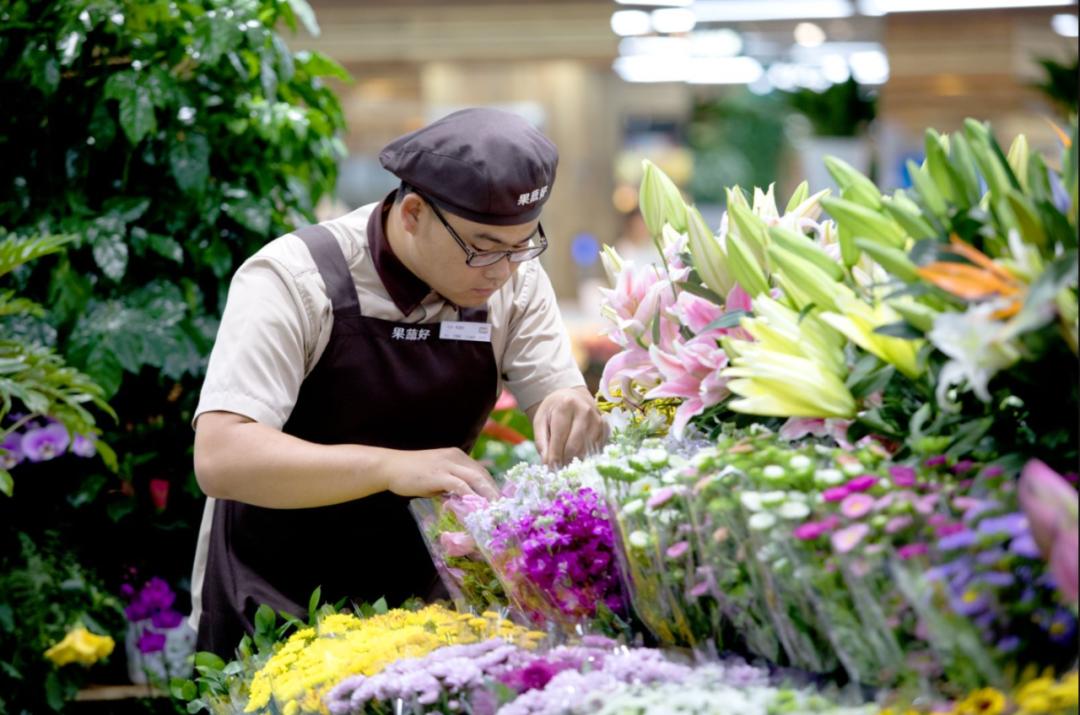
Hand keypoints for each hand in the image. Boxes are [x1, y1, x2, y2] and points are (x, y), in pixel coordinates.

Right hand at [382, 447, 498, 500]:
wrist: (390, 467)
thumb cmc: (412, 474)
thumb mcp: (437, 476)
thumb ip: (452, 485)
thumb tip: (466, 502)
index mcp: (458, 456)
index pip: (482, 472)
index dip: (492, 488)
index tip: (500, 504)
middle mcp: (456, 457)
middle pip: (483, 475)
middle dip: (495, 493)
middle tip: (504, 510)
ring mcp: (447, 465)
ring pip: (476, 479)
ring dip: (488, 496)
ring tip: (496, 511)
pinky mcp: (438, 475)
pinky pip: (460, 486)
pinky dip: (471, 497)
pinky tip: (476, 509)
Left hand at [529, 387, 604, 467]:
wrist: (571, 397)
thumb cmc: (553, 410)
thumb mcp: (540, 421)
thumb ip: (541, 442)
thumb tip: (547, 463)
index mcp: (566, 406)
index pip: (560, 437)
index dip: (555, 456)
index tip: (550, 468)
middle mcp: (585, 411)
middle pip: (575, 446)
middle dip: (565, 460)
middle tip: (557, 467)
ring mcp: (597, 420)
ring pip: (586, 450)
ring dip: (575, 459)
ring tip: (565, 460)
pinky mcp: (604, 428)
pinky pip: (595, 449)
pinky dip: (584, 455)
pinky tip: (576, 453)